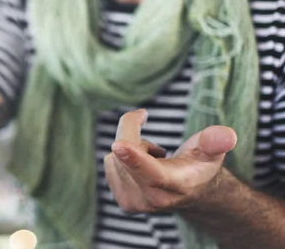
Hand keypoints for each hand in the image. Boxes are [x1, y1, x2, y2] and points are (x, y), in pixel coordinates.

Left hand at [104, 109, 237, 213]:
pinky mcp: (122, 201)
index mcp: (177, 185)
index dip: (134, 157)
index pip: (152, 172)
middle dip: (133, 132)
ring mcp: (135, 203)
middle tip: (152, 136)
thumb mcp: (211, 151)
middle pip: (125, 153)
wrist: (191, 192)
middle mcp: (153, 200)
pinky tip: (141, 166)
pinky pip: (110, 163)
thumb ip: (216, 141)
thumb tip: (227, 135)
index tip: (118, 145)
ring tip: (153, 159)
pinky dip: (122, 157)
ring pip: (115, 156)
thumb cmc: (200, 165)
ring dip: (130, 148)